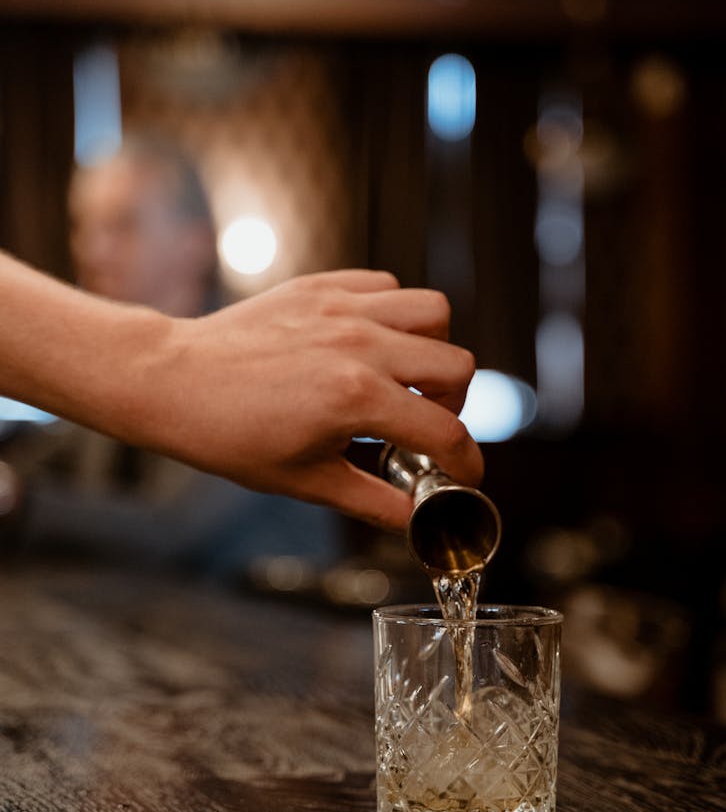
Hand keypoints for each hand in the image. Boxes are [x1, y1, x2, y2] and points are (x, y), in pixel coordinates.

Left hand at [144, 270, 483, 528]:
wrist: (174, 381)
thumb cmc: (229, 435)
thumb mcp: (306, 481)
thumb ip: (373, 500)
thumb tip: (415, 525)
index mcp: (356, 397)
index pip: (445, 431)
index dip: (467, 462)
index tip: (464, 474)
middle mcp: (359, 344)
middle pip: (457, 365)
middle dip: (455, 405)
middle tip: (425, 425)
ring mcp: (341, 308)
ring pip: (432, 313)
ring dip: (432, 350)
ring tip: (404, 377)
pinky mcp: (322, 286)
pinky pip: (387, 286)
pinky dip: (394, 314)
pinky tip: (370, 344)